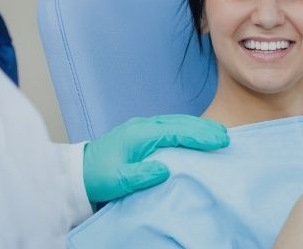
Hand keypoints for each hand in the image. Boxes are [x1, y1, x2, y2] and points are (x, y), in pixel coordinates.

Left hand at [83, 114, 228, 202]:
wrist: (77, 171)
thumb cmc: (96, 176)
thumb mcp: (116, 181)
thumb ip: (140, 175)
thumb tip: (165, 169)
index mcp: (140, 134)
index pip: (177, 131)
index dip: (200, 135)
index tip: (219, 141)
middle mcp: (144, 126)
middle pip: (181, 122)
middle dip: (205, 128)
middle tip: (226, 136)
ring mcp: (144, 127)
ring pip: (177, 122)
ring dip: (199, 126)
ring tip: (218, 133)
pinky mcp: (143, 133)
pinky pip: (171, 126)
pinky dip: (188, 128)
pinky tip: (197, 134)